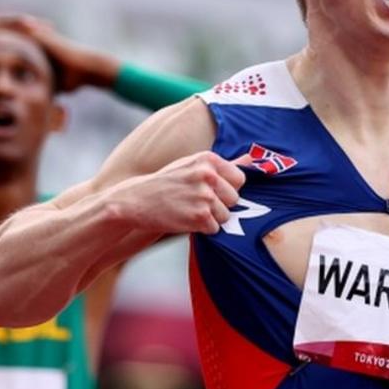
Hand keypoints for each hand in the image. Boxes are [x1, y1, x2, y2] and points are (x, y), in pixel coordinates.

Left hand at [0, 11, 119, 91]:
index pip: (5, 36)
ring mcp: (35, 32)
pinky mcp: (38, 34)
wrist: (87, 70)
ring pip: (4, 23)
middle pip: (1, 25)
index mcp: (31, 44)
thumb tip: (29, 101)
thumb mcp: (48, 82)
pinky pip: (13, 29)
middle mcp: (32, 34)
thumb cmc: (71, 79)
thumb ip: (37, 86)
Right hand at [115, 151, 250, 234]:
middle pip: (235, 199)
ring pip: (226, 216)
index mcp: (209, 159)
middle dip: (220, 205)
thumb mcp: (192, 165)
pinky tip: (185, 219)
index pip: (239, 179)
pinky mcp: (199, 217)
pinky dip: (202, 229)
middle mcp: (209, 175)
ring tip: (189, 210)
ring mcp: (204, 196)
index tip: (210, 190)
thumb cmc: (166, 183)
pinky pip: (214, 229)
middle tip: (196, 202)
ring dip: (210, 218)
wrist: (136, 201)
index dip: (226, 189)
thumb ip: (223, 165)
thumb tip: (252, 159)